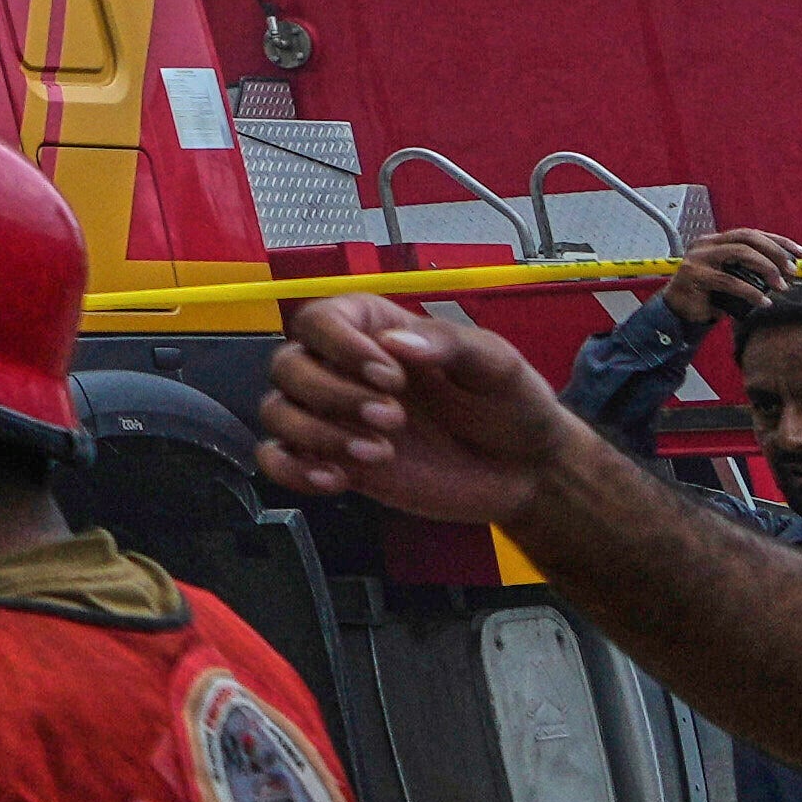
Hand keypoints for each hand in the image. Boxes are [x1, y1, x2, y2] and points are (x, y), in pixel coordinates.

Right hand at [262, 295, 580, 522]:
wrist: (524, 471)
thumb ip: (447, 344)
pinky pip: (276, 460)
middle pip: (288, 367)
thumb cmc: (510, 404)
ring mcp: (333, 417)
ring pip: (276, 413)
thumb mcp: (495, 364)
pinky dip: (291, 471)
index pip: (320, 320)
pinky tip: (336, 480)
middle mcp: (341, 368)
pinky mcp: (332, 460)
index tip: (391, 376)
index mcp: (374, 329)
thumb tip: (395, 340)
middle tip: (394, 420)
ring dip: (317, 435)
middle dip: (334, 396)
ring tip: (379, 454)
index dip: (342, 346)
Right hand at [657, 225, 801, 335]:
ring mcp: (698, 258)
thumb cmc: (710, 296)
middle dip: (775, 252)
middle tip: (793, 271)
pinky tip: (764, 302)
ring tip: (781, 286)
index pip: (753, 234)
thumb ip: (752, 272)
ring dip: (766, 268)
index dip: (780, 242)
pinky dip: (751, 292)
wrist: (679, 312)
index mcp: (717, 241)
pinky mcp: (695, 275)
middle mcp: (706, 244)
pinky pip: (730, 281)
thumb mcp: (734, 279)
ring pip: (740, 253)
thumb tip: (789, 273)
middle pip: (747, 238)